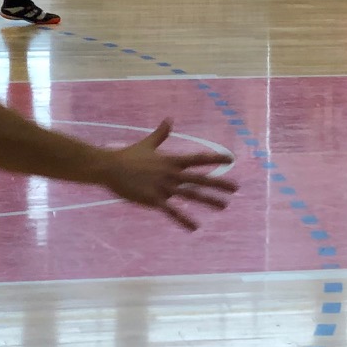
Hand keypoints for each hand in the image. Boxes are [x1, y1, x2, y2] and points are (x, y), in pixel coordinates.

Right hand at [101, 121, 238, 230]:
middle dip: (219, 183)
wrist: (109, 167)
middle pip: (200, 178)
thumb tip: (169, 118)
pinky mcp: (153, 200)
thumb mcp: (148, 144)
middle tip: (237, 188)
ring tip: (224, 206)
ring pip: (191, 195)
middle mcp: (171, 173)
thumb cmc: (127, 156)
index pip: (199, 159)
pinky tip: (196, 227)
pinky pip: (172, 211)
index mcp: (172, 160)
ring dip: (209, 200)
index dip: (215, 158)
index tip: (231, 159)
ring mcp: (163, 187)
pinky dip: (184, 219)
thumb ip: (161, 133)